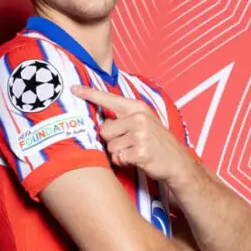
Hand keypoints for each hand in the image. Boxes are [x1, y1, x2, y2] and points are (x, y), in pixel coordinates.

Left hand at [71, 85, 194, 183]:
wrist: (177, 161)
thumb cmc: (156, 142)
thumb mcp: (143, 122)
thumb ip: (124, 117)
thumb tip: (100, 121)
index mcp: (137, 107)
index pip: (108, 98)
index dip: (89, 93)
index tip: (73, 88)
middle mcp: (138, 117)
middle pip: (104, 129)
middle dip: (111, 140)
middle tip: (128, 143)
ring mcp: (140, 134)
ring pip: (109, 146)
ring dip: (118, 153)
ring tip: (134, 151)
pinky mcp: (140, 151)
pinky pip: (117, 158)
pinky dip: (123, 162)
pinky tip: (137, 160)